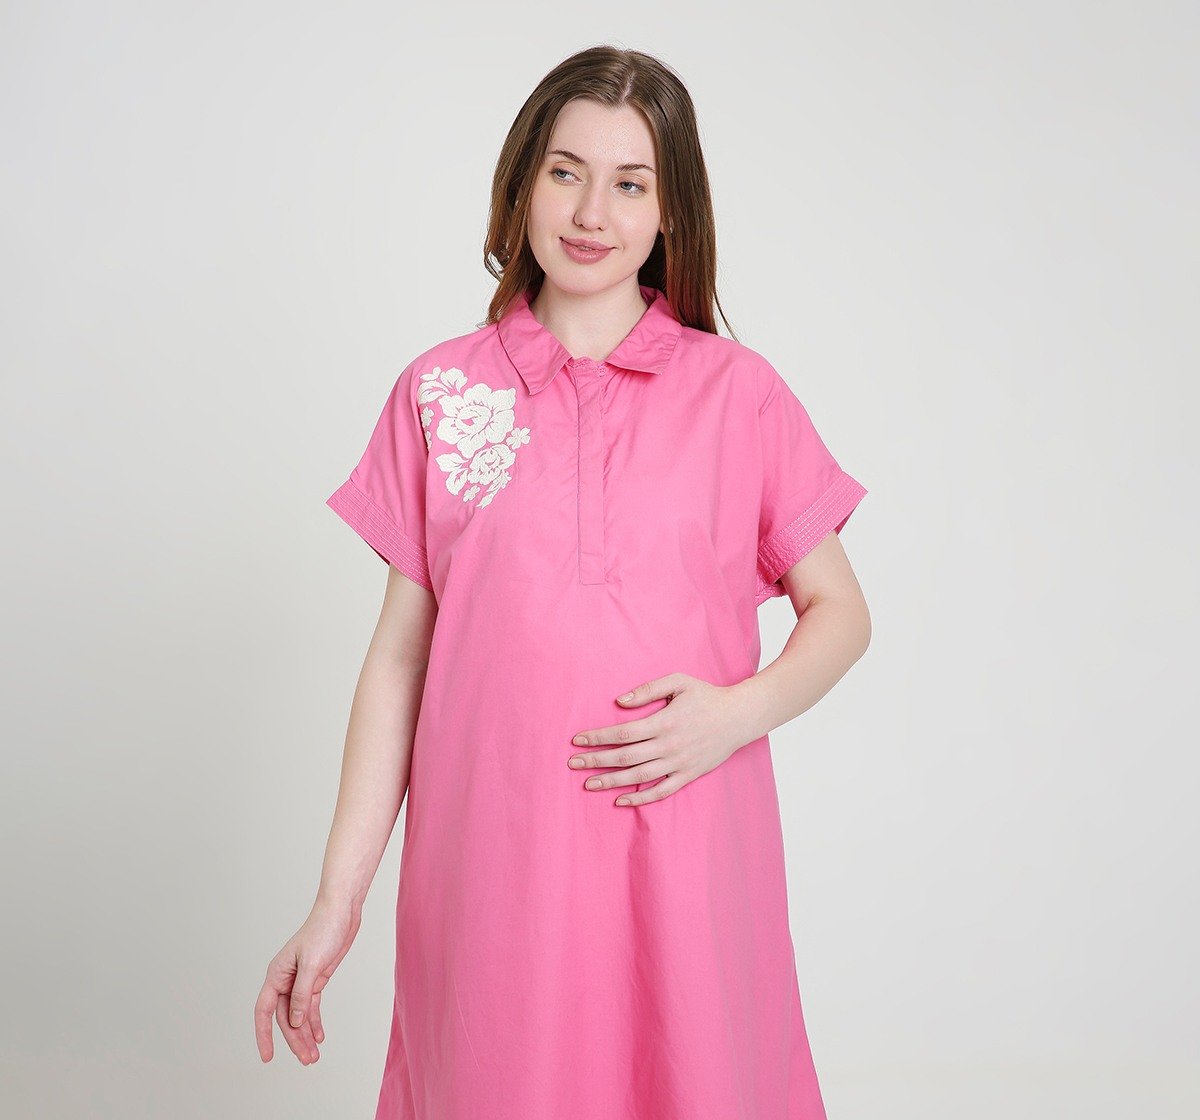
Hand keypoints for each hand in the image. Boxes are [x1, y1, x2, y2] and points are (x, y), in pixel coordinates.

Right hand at [254, 898, 360, 1064]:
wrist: (341, 912)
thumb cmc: (323, 930)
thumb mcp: (312, 965)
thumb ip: (301, 994)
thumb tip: (293, 1021)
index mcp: (276, 974)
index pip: (264, 1011)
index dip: (263, 1035)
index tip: (267, 1057)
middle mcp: (285, 980)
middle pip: (285, 1018)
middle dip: (295, 1040)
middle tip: (308, 1059)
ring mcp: (301, 980)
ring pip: (298, 1015)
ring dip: (306, 1034)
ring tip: (314, 1055)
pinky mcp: (316, 979)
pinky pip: (311, 1006)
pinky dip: (315, 1021)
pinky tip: (319, 1036)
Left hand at [566, 673, 754, 806]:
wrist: (739, 717)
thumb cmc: (706, 696)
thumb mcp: (678, 682)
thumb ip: (648, 689)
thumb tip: (620, 701)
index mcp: (664, 722)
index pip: (623, 734)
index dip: (598, 737)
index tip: (577, 740)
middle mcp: (669, 746)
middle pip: (625, 757)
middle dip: (596, 761)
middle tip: (572, 764)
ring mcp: (679, 763)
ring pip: (639, 777)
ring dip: (611, 782)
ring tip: (588, 784)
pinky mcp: (688, 775)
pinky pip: (661, 791)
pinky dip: (640, 798)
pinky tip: (620, 800)